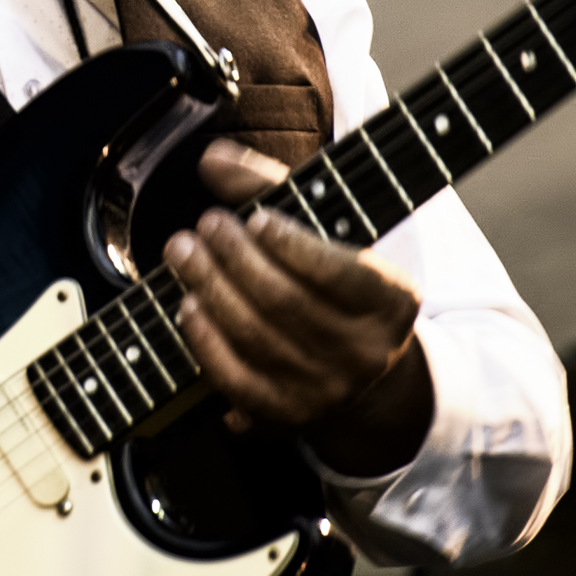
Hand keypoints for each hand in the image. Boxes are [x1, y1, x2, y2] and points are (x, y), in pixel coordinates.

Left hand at [161, 138, 434, 475]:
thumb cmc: (340, 286)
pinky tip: (188, 307)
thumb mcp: (330, 232)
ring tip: (184, 253)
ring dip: (211, 291)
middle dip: (235, 259)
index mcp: (391, 302)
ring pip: (257, 339)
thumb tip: (213, 158)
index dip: (289, 244)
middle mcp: (365, 352)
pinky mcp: (289, 417)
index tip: (253, 217)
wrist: (365, 374)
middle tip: (205, 227)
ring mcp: (327, 390)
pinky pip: (237, 381)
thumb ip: (273, 186)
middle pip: (286, 302)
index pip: (337, 271)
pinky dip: (206, 343)